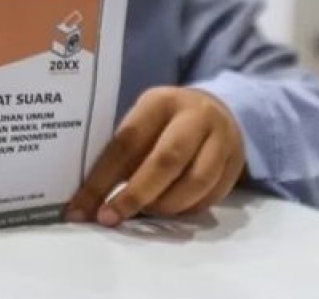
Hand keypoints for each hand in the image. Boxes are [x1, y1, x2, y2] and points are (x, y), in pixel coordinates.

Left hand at [67, 87, 244, 226]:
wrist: (217, 111)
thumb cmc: (165, 123)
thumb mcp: (142, 123)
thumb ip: (123, 155)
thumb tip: (90, 200)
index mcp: (160, 102)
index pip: (128, 141)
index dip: (103, 178)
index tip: (83, 208)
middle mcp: (194, 116)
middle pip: (166, 160)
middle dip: (135, 195)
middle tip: (110, 218)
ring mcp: (221, 139)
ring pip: (194, 183)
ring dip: (164, 206)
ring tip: (145, 212)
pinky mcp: (236, 163)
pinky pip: (210, 197)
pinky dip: (185, 210)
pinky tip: (169, 211)